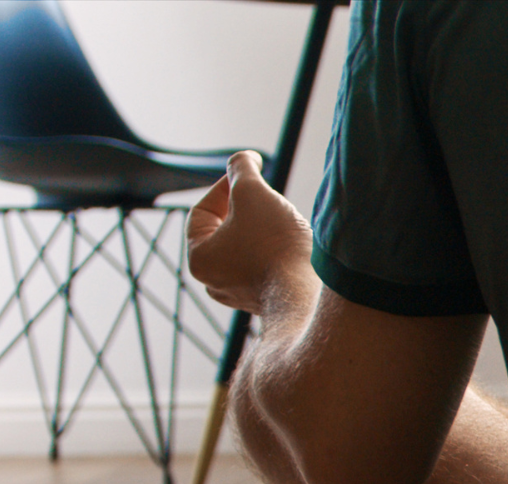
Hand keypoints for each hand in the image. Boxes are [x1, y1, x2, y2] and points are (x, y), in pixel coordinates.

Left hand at [187, 150, 313, 313]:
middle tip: (267, 199)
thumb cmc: (276, 245)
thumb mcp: (253, 193)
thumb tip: (243, 159)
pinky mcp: (265, 300)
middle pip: (224, 231)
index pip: (203, 210)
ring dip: (260, 231)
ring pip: (244, 249)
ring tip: (282, 223)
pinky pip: (262, 267)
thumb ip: (242, 170)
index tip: (250, 176)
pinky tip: (291, 246)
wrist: (308, 294)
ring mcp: (239, 294)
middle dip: (245, 210)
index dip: (225, 186)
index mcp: (199, 257)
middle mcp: (213, 280)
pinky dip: (273, 252)